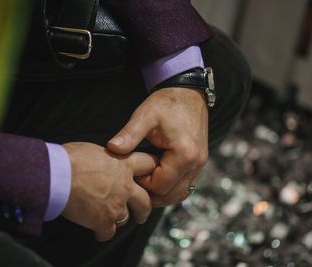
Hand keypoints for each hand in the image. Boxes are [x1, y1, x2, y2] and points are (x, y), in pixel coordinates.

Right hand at [61, 142, 156, 240]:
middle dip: (144, 208)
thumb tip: (106, 162)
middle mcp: (125, 185)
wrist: (58, 174)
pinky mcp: (103, 220)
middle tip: (141, 212)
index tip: (151, 176)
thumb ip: (108, 159)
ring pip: (125, 218)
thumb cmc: (70, 158)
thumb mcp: (96, 150)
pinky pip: (108, 232)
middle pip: (145, 201)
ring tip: (110, 218)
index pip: (149, 164)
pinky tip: (97, 229)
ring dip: (118, 218)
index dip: (151, 170)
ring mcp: (116, 204)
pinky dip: (102, 232)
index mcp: (124, 164)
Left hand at [108, 87, 208, 206]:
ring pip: (180, 193)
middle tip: (135, 181)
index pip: (159, 186)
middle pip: (171, 195)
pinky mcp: (199, 162)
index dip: (142, 184)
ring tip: (145, 181)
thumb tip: (111, 149)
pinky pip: (186, 185)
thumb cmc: (166, 102)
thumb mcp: (144, 116)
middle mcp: (196, 163)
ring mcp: (200, 164)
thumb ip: (129, 135)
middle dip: (151, 193)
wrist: (188, 92)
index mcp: (184, 155)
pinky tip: (157, 178)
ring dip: (162, 193)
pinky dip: (172, 187)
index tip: (131, 171)